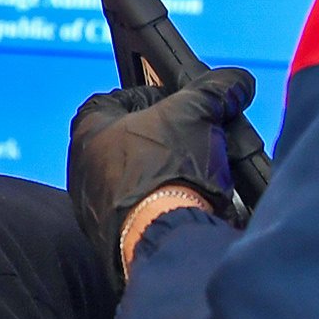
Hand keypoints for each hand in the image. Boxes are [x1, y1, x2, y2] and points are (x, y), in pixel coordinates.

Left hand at [67, 66, 259, 258]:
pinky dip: (159, 203)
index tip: (177, 103)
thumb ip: (216, 90)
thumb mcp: (197, 112)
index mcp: (88, 130)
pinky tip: (185, 201)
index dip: (150, 95)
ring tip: (195, 172)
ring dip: (161, 172)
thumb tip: (235, 83)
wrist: (164, 234)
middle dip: (161, 137)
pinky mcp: (110, 235)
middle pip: (126, 140)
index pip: (114, 98)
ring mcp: (93, 205)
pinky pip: (137, 210)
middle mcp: (83, 168)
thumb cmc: (164, 170)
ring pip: (134, 177)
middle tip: (191, 138)